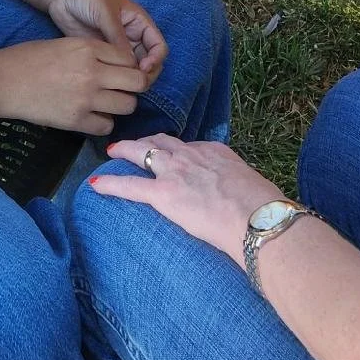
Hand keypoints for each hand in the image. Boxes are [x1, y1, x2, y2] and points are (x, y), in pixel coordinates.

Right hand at [0, 37, 149, 135]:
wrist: (2, 81)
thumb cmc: (28, 58)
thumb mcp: (65, 44)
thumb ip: (92, 53)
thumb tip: (116, 66)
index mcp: (88, 48)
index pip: (129, 58)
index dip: (128, 66)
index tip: (120, 73)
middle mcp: (93, 72)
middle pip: (138, 82)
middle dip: (133, 86)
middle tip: (120, 89)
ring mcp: (86, 98)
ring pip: (128, 106)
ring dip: (120, 105)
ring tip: (105, 104)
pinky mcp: (76, 120)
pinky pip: (107, 126)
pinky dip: (102, 123)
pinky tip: (91, 117)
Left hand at [47, 0, 166, 84]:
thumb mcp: (106, 14)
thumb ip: (118, 38)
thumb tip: (129, 66)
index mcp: (139, 22)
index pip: (158, 46)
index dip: (156, 59)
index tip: (144, 68)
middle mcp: (131, 36)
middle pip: (148, 61)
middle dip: (144, 74)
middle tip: (132, 83)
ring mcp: (116, 46)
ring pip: (131, 68)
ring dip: (129, 78)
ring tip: (119, 84)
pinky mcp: (101, 53)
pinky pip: (112, 69)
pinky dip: (114, 77)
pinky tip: (106, 82)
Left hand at [88, 135, 281, 263]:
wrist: (257, 217)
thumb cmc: (263, 208)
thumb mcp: (253, 186)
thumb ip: (238, 186)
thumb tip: (241, 195)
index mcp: (215, 153)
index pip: (190, 147)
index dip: (177, 151)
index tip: (172, 156)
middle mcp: (192, 155)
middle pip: (162, 142)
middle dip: (146, 142)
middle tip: (133, 145)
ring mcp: (175, 172)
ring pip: (142, 153)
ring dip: (126, 151)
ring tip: (113, 153)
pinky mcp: (163, 194)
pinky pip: (129, 185)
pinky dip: (110, 184)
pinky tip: (95, 185)